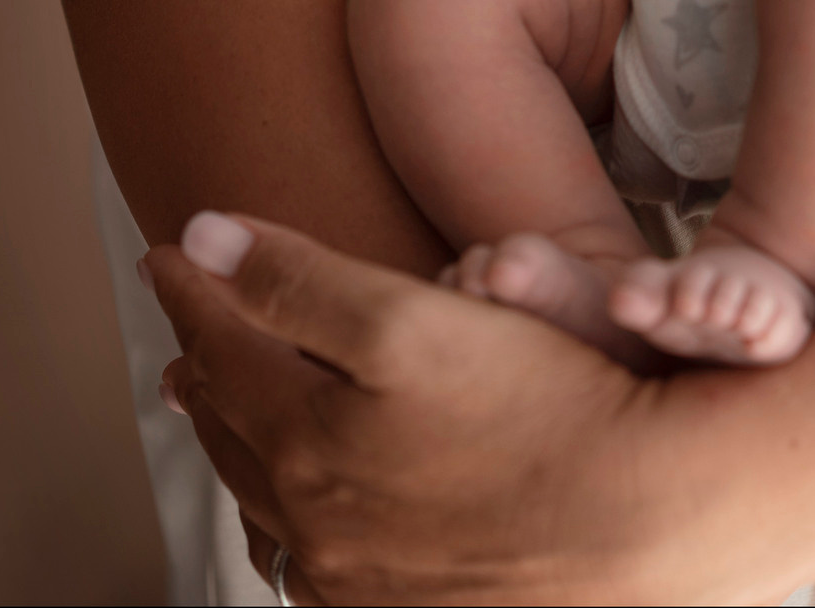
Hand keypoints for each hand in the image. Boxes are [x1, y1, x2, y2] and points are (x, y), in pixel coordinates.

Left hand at [145, 213, 679, 605]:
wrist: (645, 525)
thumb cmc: (541, 406)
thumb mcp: (409, 320)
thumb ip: (297, 280)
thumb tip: (198, 240)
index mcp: (303, 438)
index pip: (220, 345)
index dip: (192, 288)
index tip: (168, 249)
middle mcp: (314, 523)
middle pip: (232, 429)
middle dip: (205, 367)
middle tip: (188, 327)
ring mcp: (358, 582)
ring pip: (265, 504)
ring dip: (236, 442)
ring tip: (220, 407)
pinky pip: (314, 564)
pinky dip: (286, 519)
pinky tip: (299, 515)